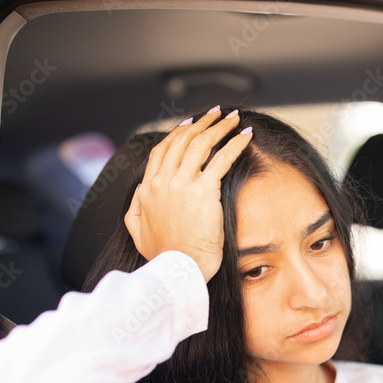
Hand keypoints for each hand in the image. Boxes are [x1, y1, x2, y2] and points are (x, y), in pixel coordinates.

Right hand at [124, 108, 252, 282]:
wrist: (178, 268)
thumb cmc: (163, 255)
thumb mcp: (137, 230)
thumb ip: (137, 208)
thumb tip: (140, 193)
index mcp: (148, 188)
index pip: (162, 151)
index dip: (177, 134)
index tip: (191, 124)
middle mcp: (163, 181)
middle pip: (182, 141)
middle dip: (202, 123)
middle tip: (216, 114)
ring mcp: (182, 184)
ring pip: (201, 144)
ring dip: (219, 128)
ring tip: (232, 119)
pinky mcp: (203, 191)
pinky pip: (221, 160)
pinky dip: (235, 145)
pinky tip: (245, 136)